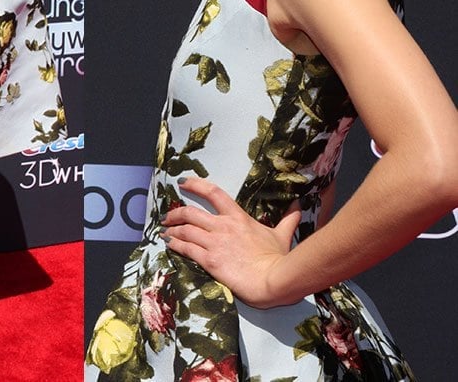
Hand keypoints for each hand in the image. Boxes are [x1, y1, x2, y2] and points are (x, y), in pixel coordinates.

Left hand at [160, 177, 300, 307]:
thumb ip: (288, 219)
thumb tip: (299, 205)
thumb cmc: (278, 258)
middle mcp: (222, 226)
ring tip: (164, 231)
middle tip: (167, 216)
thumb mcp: (283, 235)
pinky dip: (175, 244)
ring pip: (185, 230)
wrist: (275, 279)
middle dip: (175, 213)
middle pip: (191, 212)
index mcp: (238, 217)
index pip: (213, 192)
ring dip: (172, 229)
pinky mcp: (210, 260)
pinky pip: (186, 249)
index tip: (182, 182)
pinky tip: (169, 244)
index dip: (195, 184)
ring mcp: (215, 242)